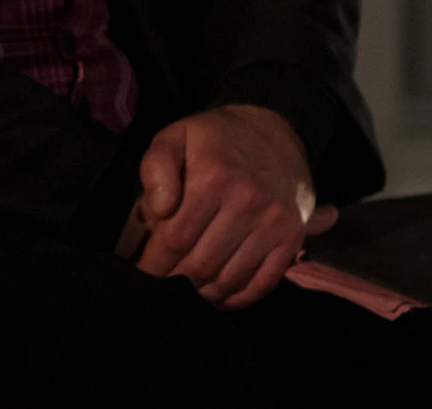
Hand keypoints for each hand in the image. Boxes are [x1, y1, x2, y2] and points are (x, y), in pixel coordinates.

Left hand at [132, 105, 336, 309]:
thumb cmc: (215, 140)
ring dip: (202, 294)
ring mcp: (273, 222)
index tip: (140, 273)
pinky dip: (237, 299)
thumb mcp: (177, 136)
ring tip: (184, 291)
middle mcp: (247, 201)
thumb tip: (159, 210)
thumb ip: (156, 166)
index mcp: (212, 176)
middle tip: (159, 287)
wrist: (277, 133)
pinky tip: (217, 296)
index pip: (175, 238)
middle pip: (201, 264)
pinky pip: (262, 283)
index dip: (153, 262)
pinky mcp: (292, 238)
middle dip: (173, 282)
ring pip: (229, 279)